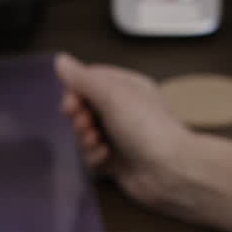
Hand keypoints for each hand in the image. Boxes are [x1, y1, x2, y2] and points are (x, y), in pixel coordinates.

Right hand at [55, 53, 194, 211]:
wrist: (169, 171)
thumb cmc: (148, 129)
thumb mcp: (112, 95)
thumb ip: (83, 79)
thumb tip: (62, 61)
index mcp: (127, 87)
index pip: (90, 80)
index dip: (75, 92)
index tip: (71, 104)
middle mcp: (124, 109)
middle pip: (84, 107)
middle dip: (79, 117)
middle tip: (85, 123)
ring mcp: (120, 135)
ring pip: (85, 133)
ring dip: (85, 139)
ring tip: (97, 142)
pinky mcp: (117, 160)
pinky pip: (92, 155)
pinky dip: (94, 156)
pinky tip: (106, 158)